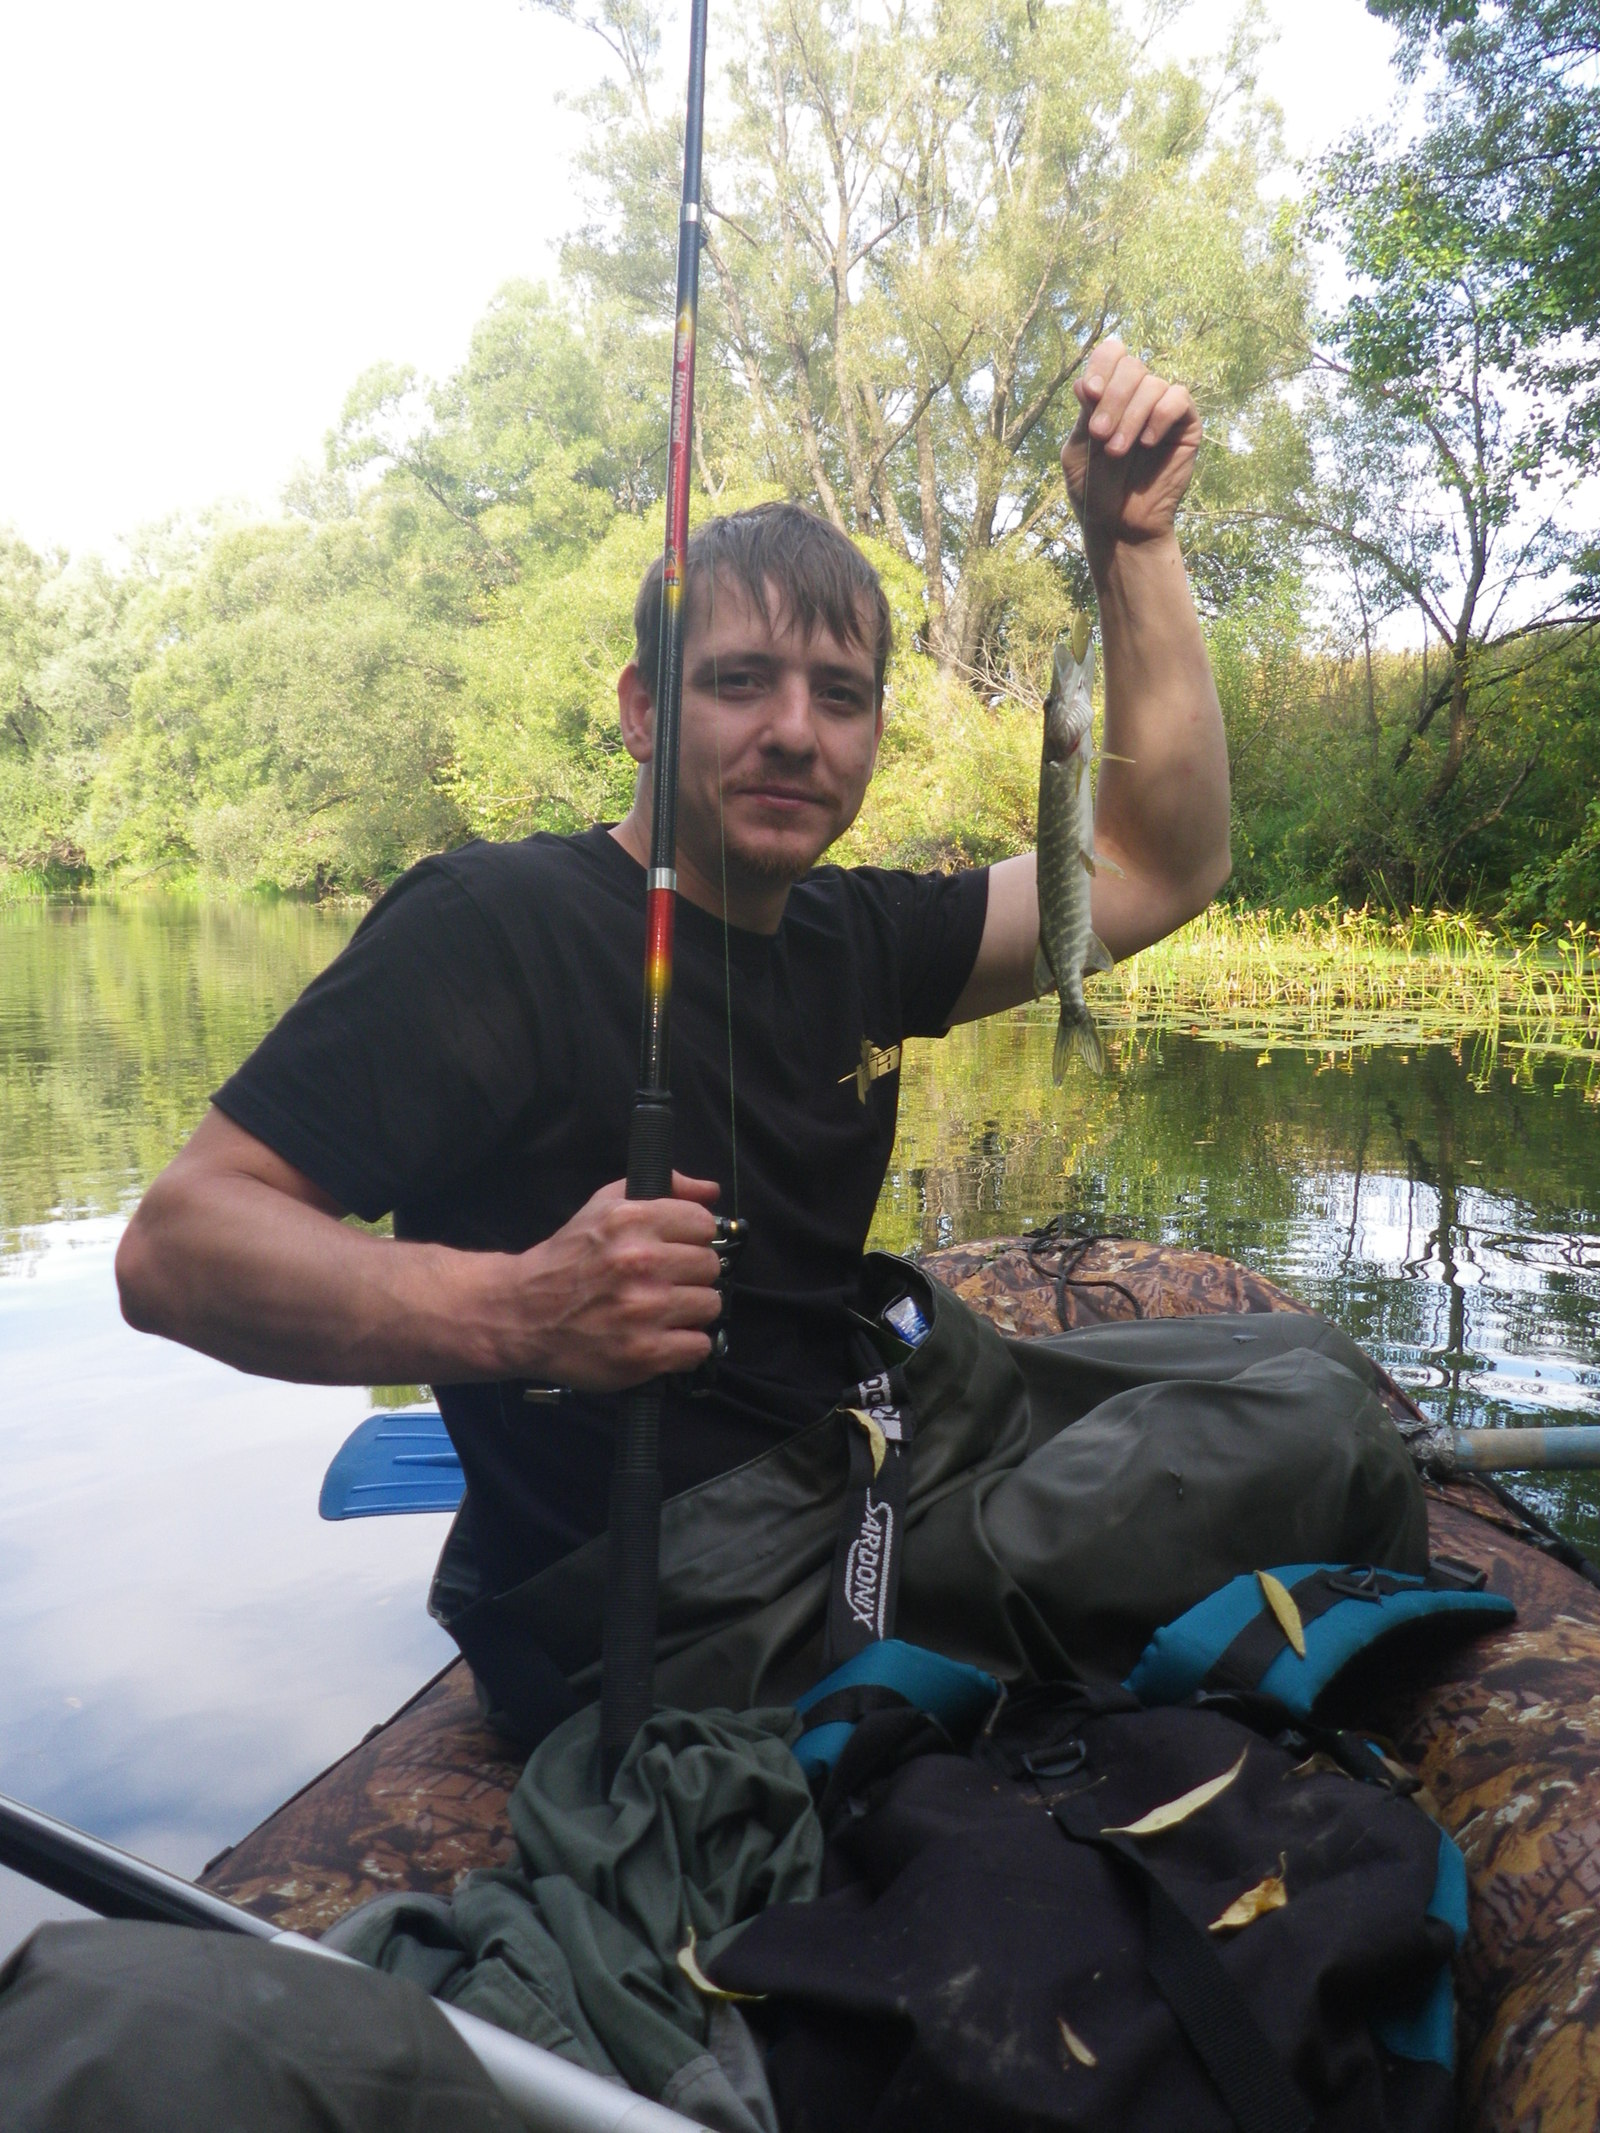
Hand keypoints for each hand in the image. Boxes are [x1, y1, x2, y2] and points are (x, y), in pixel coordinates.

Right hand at [501, 1173, 723, 1391]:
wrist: (523, 1314)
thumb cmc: (568, 1259)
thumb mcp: (604, 1206)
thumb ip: (664, 1189)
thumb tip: (711, 1191)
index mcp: (632, 1220)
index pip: (704, 1224)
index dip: (694, 1237)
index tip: (678, 1248)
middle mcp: (640, 1262)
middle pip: (711, 1265)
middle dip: (692, 1274)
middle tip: (667, 1281)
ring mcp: (644, 1310)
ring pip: (710, 1304)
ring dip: (691, 1309)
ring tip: (664, 1310)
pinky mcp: (645, 1352)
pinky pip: (699, 1346)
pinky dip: (686, 1345)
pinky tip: (663, 1337)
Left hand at [1062, 338, 1201, 571]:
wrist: (1120, 526)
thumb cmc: (1095, 491)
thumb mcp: (1079, 452)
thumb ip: (1084, 417)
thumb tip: (1083, 382)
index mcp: (1108, 395)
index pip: (1111, 355)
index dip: (1101, 365)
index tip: (1089, 393)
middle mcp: (1136, 397)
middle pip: (1131, 366)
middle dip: (1113, 398)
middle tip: (1101, 434)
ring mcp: (1162, 409)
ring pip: (1153, 384)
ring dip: (1132, 415)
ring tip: (1117, 450)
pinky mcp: (1186, 426)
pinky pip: (1178, 399)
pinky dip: (1160, 416)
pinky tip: (1147, 443)